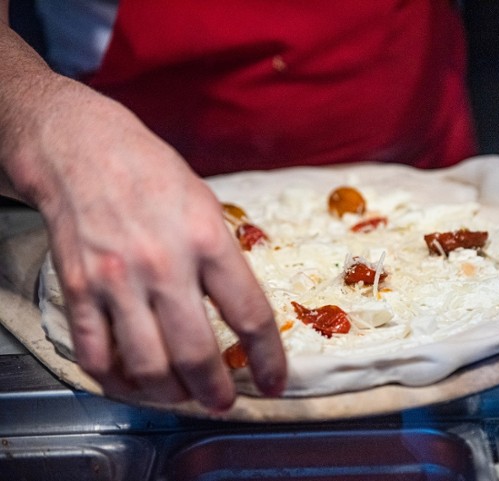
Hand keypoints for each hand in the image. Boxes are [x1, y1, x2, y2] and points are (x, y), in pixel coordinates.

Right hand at [1, 75, 286, 408]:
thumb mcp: (206, 204)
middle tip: (224, 401)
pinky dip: (116, 380)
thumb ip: (223, 258)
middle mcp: (164, 264)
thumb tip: (241, 308)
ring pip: (148, 365)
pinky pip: (96, 355)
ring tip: (183, 396)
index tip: (274, 381)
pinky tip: (132, 381)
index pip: (249, 315)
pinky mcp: (78, 288)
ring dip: (171, 394)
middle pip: (197, 353)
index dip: (268, 359)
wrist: (81, 147)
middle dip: (216, 391)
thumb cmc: (151, 172)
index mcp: (207, 239)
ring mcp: (118, 279)